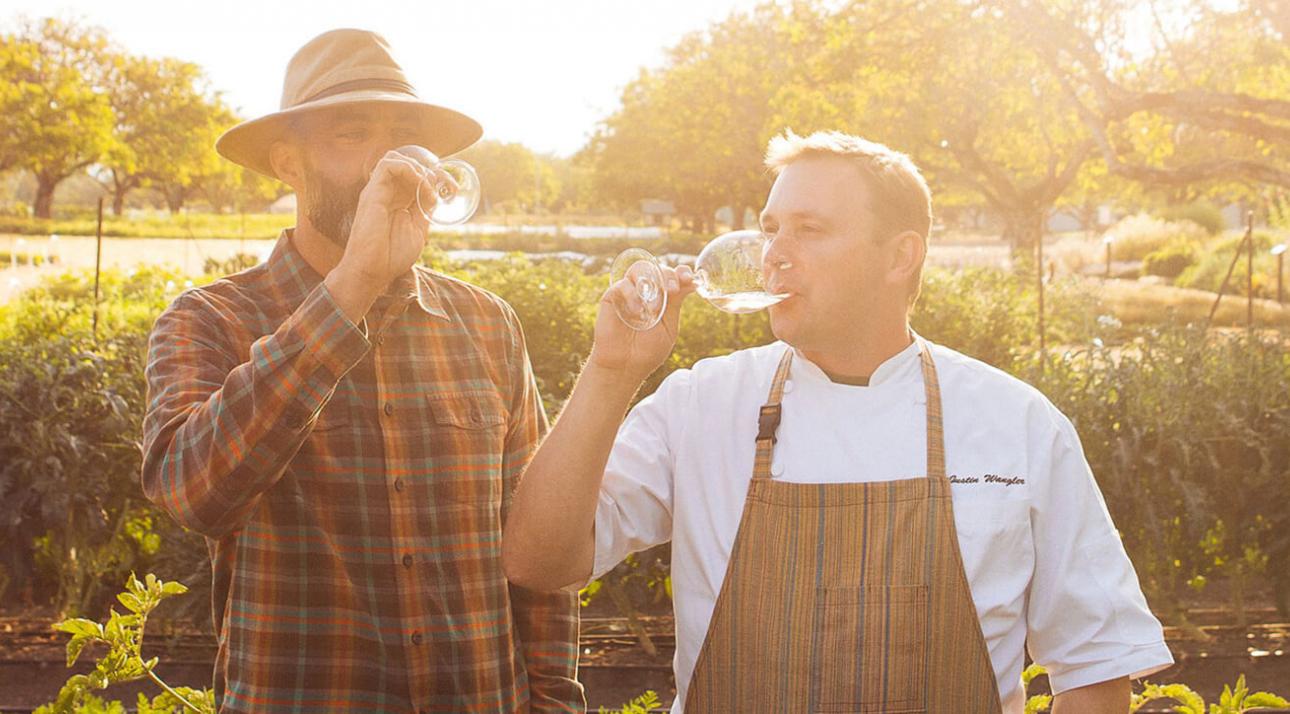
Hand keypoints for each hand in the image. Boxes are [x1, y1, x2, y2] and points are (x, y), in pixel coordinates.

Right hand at [334, 145, 455, 290]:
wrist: (372, 271)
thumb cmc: (391, 256)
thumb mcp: (417, 230)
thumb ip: (425, 211)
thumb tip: (436, 195)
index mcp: (399, 202)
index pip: (416, 177)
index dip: (437, 177)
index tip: (454, 188)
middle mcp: (388, 193)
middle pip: (409, 165)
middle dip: (432, 170)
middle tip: (448, 185)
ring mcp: (379, 191)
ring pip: (396, 159)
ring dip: (418, 167)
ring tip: (428, 187)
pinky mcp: (372, 193)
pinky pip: (387, 165)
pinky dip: (408, 169)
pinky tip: (419, 185)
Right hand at [587, 264, 694, 383]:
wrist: (624, 367)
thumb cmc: (647, 351)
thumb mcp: (668, 327)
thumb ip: (676, 304)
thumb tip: (691, 283)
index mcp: (662, 298)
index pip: (672, 275)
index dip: (681, 272)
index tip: (688, 278)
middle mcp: (646, 292)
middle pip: (658, 268)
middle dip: (668, 275)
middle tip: (672, 290)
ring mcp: (629, 292)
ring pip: (640, 269)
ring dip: (651, 283)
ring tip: (654, 307)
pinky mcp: (612, 297)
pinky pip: (623, 284)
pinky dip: (632, 295)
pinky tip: (637, 312)